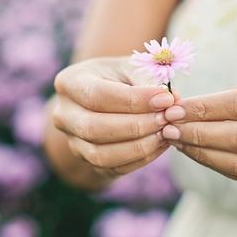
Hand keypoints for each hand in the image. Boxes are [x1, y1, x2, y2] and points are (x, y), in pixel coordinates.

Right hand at [51, 56, 178, 179]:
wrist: (107, 98)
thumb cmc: (121, 78)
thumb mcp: (132, 68)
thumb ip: (149, 81)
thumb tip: (173, 101)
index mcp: (69, 82)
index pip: (98, 95)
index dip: (134, 100)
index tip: (166, 99)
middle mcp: (63, 114)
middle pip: (94, 127)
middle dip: (136, 126)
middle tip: (167, 118)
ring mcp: (72, 141)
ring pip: (100, 154)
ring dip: (139, 146)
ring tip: (166, 132)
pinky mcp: (87, 161)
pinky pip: (112, 168)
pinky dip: (140, 159)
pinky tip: (161, 144)